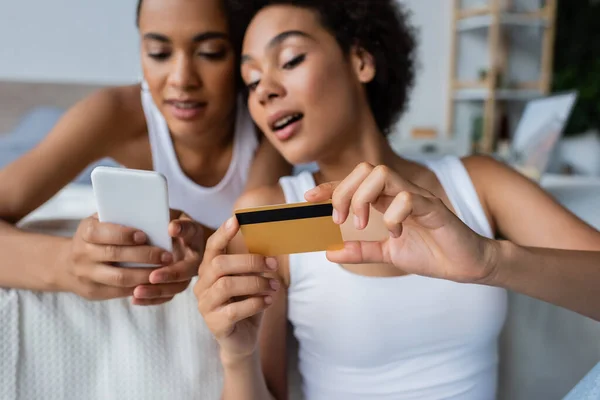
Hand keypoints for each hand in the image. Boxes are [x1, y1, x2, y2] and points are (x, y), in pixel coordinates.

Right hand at [55, 214, 173, 302]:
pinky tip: (155, 282)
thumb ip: (117, 218)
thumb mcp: (98, 223)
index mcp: (85, 232)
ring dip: (145, 275)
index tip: (144, 235)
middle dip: (144, 255)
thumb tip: (148, 214)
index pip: (102, 232)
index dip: (124, 234)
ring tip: (165, 271)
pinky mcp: (93, 292)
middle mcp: (82, 254)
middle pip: (115, 255)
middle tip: (167, 256)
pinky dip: (139, 287)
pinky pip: (119, 292)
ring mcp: (86, 275)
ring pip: (120, 278)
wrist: (65, 265)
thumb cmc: (94, 237)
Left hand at [134, 211, 204, 304]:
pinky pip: (166, 296)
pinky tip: (134, 299)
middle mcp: (194, 256)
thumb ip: (166, 217)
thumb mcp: (167, 214)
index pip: (192, 232)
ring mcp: (185, 273)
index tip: (170, 228)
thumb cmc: (165, 222)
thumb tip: (169, 226)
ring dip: (157, 291)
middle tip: (152, 276)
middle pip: (187, 269)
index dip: (183, 230)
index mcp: (193, 235)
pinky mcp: (174, 285)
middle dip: (170, 274)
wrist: (170, 236)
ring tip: (137, 292)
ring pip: (176, 287)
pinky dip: (151, 299)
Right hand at [194, 217, 279, 363]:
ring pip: (226, 285)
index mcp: (210, 270)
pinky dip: (255, 303)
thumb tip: (270, 248)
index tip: (236, 220)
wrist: (243, 338)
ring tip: (273, 286)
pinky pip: (234, 309)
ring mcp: (205, 305)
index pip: (212, 247)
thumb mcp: (251, 280)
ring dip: (256, 283)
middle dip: (250, 261)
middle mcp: (202, 285)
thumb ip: (254, 265)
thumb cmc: (246, 304)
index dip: (223, 234)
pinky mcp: (214, 323)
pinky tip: (268, 301)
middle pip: (219, 264)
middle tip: (272, 263)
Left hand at [305, 163, 497, 282]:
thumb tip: (329, 253)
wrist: (465, 265)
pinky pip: (408, 198)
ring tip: (361, 224)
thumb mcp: (387, 254)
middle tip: (339, 221)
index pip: (354, 182)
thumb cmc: (430, 253)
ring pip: (383, 174)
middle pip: (365, 169)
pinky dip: (393, 215)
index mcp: (387, 200)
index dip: (330, 186)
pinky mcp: (433, 208)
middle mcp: (400, 192)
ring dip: (363, 199)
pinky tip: (395, 233)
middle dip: (343, 191)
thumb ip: (361, 251)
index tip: (308, 197)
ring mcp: (417, 197)